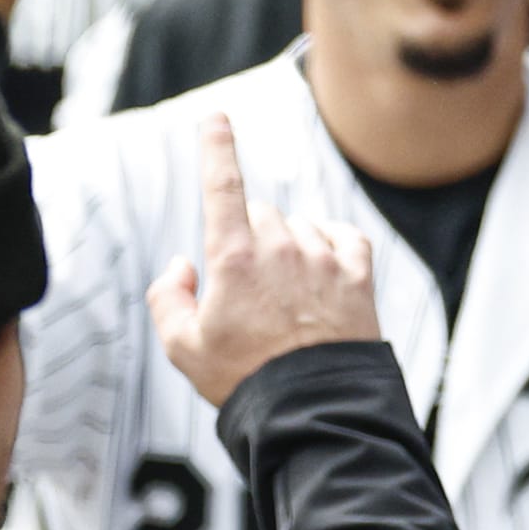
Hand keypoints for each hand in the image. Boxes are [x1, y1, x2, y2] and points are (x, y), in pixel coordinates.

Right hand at [149, 115, 378, 405]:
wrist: (314, 411)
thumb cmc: (244, 380)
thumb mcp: (183, 348)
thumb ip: (169, 297)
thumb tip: (184, 264)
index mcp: (232, 257)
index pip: (221, 186)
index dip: (216, 147)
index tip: (215, 118)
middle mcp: (280, 247)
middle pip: (259, 213)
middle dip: (249, 238)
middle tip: (249, 291)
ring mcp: (323, 258)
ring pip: (300, 226)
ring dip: (291, 247)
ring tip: (288, 301)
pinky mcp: (359, 275)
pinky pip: (344, 237)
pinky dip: (333, 244)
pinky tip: (326, 269)